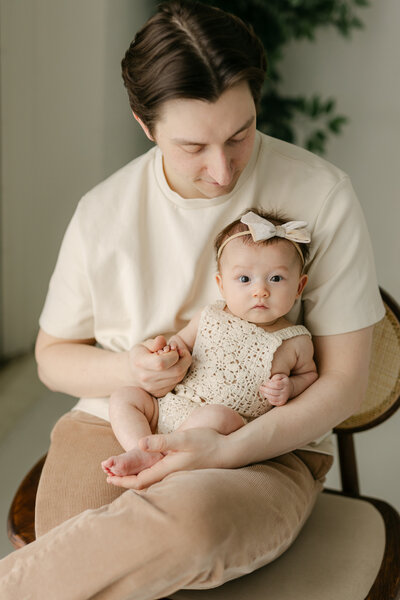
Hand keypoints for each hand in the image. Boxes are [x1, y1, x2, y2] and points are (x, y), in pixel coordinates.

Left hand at [106, 428, 227, 489]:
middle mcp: (171, 475)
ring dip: (135, 479)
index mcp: (168, 469)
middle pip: (143, 484)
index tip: (108, 477)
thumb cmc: (208, 442)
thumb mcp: (184, 438)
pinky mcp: (183, 472)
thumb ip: (162, 441)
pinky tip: (146, 472)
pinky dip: (147, 476)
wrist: (230, 451)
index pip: (139, 480)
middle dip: (125, 481)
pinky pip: (160, 478)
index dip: (122, 480)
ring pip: (151, 482)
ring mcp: (178, 475)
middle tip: (108, 476)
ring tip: (122, 474)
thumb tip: (139, 444)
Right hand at [128, 335, 191, 396]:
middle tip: (180, 351)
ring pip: (179, 377)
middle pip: (176, 371)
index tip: (172, 348)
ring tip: (177, 358)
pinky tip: (173, 367)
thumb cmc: (140, 355)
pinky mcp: (160, 393)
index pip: (162, 362)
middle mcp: (145, 378)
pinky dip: (180, 373)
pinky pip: (176, 383)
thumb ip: (155, 342)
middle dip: (184, 359)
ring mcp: (153, 388)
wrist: (132, 372)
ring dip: (184, 366)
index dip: (173, 354)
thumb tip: (162, 341)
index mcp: (140, 363)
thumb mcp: (145, 344)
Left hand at [259, 374, 291, 406]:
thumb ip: (276, 377)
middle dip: (265, 390)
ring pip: (272, 398)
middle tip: (260, 387)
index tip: (264, 383)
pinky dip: (268, 399)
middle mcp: (285, 392)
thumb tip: (270, 381)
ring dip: (265, 395)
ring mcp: (284, 398)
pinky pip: (273, 402)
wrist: (289, 388)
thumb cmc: (282, 381)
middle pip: (273, 392)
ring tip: (262, 391)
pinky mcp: (281, 402)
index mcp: (285, 384)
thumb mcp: (281, 376)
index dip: (269, 384)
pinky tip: (266, 395)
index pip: (276, 385)